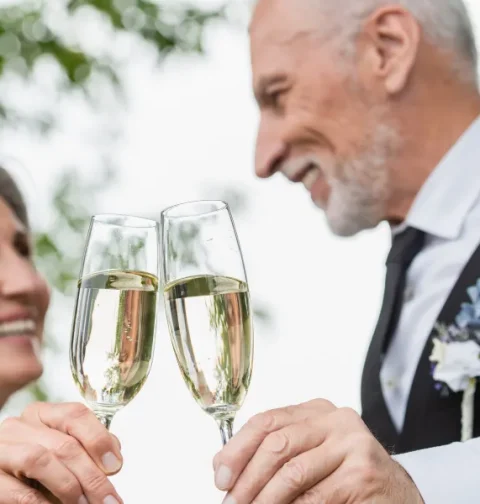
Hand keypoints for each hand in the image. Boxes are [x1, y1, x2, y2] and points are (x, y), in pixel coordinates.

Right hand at [0, 402, 123, 503]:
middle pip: (64, 444)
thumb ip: (87, 447)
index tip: (115, 465)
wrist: (5, 487)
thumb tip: (114, 459)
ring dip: (69, 486)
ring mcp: (0, 450)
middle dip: (92, 476)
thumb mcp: (62, 453)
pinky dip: (43, 503)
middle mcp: (19, 426)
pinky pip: (19, 491)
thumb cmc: (35, 471)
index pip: (75, 414)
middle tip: (108, 500)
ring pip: (40, 460)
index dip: (99, 439)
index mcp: (42, 414)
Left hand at [213, 399, 423, 503]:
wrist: (396, 494)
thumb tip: (224, 468)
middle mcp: (335, 420)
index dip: (238, 448)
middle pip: (277, 443)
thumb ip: (276, 453)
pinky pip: (315, 496)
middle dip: (247, 478)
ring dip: (265, 499)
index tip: (221, 476)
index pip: (267, 421)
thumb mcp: (310, 454)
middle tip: (232, 502)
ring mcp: (351, 443)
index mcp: (316, 411)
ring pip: (293, 472)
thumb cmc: (346, 476)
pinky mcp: (363, 472)